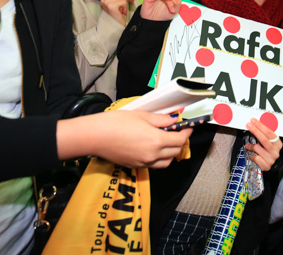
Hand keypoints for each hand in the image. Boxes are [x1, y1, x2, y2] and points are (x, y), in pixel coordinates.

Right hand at [57, 110, 191, 168]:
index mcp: (156, 140)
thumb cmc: (115, 123)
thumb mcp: (141, 115)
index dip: (186, 133)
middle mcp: (152, 155)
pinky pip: (154, 166)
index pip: (179, 140)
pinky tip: (154, 150)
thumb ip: (160, 119)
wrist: (95, 136)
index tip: (188, 127)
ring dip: (171, 154)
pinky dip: (159, 159)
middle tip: (179, 132)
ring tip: (168, 143)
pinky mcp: (135, 166)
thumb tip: (173, 120)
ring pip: (166, 162)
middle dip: (180, 142)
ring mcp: (143, 163)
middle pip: (175, 151)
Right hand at [100, 0, 134, 26]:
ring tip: (122, 11)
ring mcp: (106, 2)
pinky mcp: (111, 6)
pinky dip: (125, 8)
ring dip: (126, 4)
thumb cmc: (118, 17)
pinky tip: (122, 13)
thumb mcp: (119, 5)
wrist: (115, 28)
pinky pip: (124, 1)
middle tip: (132, 0)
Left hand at [245, 118, 282, 171]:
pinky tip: (252, 154)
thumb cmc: (268, 150)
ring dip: (251, 146)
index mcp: (278, 143)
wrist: (271, 163)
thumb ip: (264, 133)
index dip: (260, 126)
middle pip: (264, 139)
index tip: (253, 121)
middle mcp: (275, 151)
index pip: (269, 132)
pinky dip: (252, 156)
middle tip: (248, 125)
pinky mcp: (266, 166)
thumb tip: (256, 123)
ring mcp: (271, 159)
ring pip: (258, 148)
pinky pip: (256, 158)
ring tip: (247, 145)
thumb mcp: (269, 141)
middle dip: (255, 131)